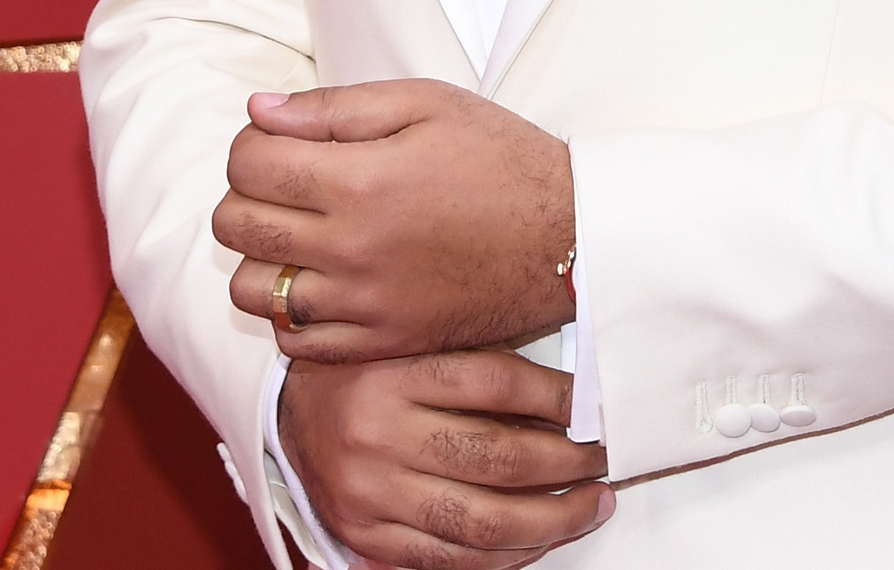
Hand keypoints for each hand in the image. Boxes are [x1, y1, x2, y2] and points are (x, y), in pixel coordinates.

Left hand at [216, 80, 574, 362]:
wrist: (569, 238)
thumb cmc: (502, 159)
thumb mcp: (427, 104)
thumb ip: (335, 106)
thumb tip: (258, 111)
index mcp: (362, 180)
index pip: (248, 165)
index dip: (253, 144)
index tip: (280, 143)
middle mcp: (352, 248)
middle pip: (236, 226)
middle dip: (246, 195)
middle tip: (285, 184)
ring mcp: (364, 304)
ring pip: (253, 290)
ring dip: (261, 257)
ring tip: (299, 236)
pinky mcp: (381, 342)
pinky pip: (294, 340)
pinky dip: (290, 312)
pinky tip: (320, 282)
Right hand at [279, 351, 611, 568]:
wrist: (289, 414)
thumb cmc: (371, 373)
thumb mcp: (419, 345)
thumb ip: (483, 364)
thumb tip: (574, 399)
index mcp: (395, 369)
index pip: (498, 382)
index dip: (560, 398)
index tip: (595, 410)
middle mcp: (378, 431)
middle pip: (498, 458)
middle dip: (568, 465)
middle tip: (604, 461)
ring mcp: (369, 491)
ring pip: (482, 522)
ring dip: (552, 520)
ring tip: (590, 506)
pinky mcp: (363, 535)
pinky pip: (449, 560)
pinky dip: (505, 556)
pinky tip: (539, 539)